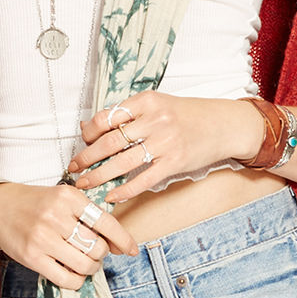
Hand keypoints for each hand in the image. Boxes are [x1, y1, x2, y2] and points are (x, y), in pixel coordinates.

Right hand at [0, 182, 136, 289]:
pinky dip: (76, 280)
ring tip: (85, 263)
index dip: (123, 239)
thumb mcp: (61, 198)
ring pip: (85, 264)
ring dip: (91, 268)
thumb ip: (86, 215)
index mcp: (68, 197)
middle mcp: (56, 216)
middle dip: (102, 254)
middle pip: (97, 247)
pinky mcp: (32, 257)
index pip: (105, 222)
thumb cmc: (34, 204)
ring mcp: (43, 238)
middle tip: (94, 252)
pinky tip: (73, 273)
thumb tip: (117, 243)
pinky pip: (67, 279)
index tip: (132, 250)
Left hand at [66, 95, 264, 205]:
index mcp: (147, 101)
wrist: (223, 124)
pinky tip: (111, 196)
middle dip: (86, 157)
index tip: (81, 143)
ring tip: (84, 184)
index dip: (89, 133)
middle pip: (109, 141)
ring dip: (98, 175)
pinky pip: (143, 179)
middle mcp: (155, 119)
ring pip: (122, 162)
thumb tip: (88, 127)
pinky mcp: (175, 162)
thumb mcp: (157, 105)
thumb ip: (127, 115)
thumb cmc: (187, 115)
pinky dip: (124, 190)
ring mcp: (165, 142)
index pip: (107, 117)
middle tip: (73, 169)